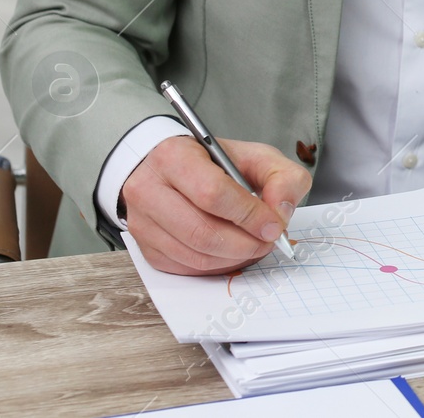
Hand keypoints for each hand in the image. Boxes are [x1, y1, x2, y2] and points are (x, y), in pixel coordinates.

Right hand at [122, 136, 311, 275]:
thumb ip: (282, 177)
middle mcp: (148, 190)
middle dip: (245, 244)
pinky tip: (233, 253)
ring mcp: (141, 222)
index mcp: (174, 157)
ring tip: (255, 246)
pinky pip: (186, 268)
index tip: (274, 226)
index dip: (248, 215)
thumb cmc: (213, 162)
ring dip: (234, 258)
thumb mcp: (255, 155)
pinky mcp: (145, 248)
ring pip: (194, 256)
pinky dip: (218, 267)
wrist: (170, 169)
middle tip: (268, 241)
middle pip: (202, 232)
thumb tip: (281, 212)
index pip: (212, 193)